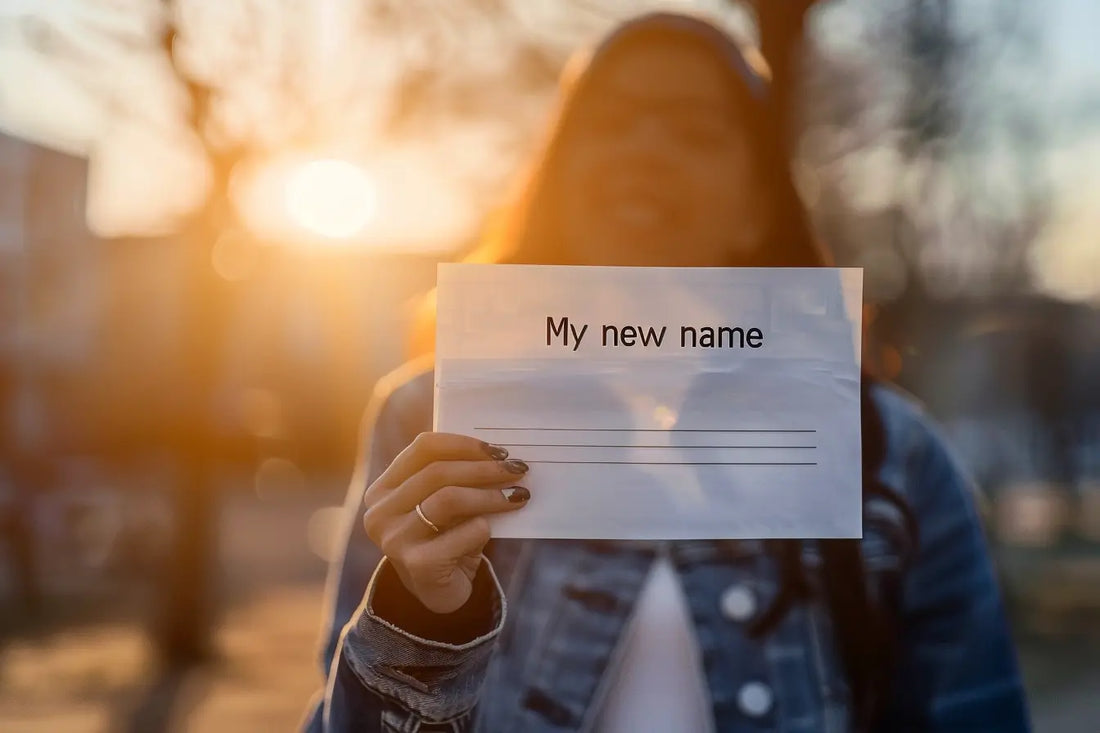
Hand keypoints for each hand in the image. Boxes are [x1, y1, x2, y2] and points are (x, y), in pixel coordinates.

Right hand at [362, 433, 529, 613]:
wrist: (438, 593)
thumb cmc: (445, 539)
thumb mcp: (443, 504)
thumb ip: (457, 478)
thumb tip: (498, 455)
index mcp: (384, 489)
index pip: (423, 448)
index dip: (463, 444)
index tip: (498, 450)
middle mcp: (380, 512)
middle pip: (438, 472)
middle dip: (484, 469)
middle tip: (518, 470)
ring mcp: (395, 539)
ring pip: (449, 499)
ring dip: (490, 495)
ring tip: (517, 495)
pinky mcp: (417, 564)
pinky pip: (464, 533)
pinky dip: (484, 527)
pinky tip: (491, 529)